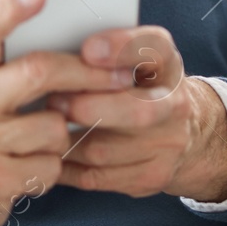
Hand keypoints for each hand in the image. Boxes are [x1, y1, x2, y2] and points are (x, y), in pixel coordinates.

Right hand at [0, 0, 135, 225]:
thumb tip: (61, 49)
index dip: (10, 8)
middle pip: (38, 71)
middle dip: (87, 73)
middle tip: (119, 76)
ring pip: (54, 126)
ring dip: (59, 141)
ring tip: (34, 150)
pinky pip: (49, 166)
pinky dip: (47, 173)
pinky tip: (24, 175)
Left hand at [45, 26, 226, 202]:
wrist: (185, 131)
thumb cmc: (142, 86)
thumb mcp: (135, 57)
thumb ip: (104, 51)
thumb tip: (55, 52)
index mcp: (166, 63)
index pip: (155, 48)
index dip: (122, 48)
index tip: (88, 50)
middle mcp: (174, 104)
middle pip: (137, 111)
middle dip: (88, 108)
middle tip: (53, 100)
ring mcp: (166, 146)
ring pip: (105, 151)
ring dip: (64, 140)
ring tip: (41, 127)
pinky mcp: (149, 177)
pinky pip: (96, 177)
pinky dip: (64, 166)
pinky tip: (48, 153)